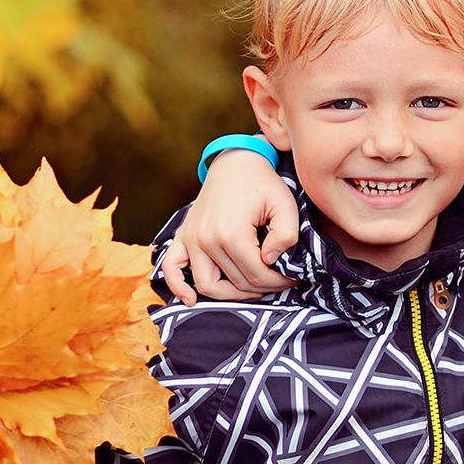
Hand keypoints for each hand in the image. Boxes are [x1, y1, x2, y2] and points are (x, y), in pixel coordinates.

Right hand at [159, 150, 297, 305]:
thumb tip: (270, 260)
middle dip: (262, 288)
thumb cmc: (263, 184)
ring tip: (252, 288)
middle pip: (235, 283)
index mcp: (232, 233)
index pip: (256, 275)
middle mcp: (206, 239)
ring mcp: (191, 239)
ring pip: (207, 286)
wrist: (235, 163)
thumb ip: (286, 235)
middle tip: (278, 280)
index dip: (278, 282)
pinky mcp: (183, 236)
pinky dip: (178, 287)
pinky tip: (190, 300)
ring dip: (232, 295)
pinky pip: (172, 268)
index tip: (291, 277)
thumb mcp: (285, 205)